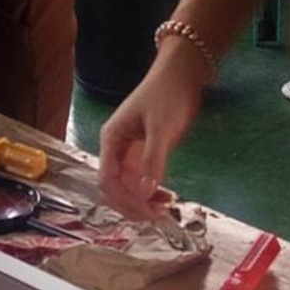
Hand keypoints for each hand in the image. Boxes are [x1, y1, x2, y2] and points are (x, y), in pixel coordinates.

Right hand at [99, 47, 207, 215]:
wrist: (181, 74)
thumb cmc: (167, 95)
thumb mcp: (161, 127)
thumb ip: (152, 160)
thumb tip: (145, 195)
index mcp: (111, 140)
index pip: (107, 180)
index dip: (124, 200)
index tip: (148, 211)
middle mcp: (115, 148)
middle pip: (113, 188)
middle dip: (131, 205)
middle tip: (158, 216)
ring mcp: (129, 152)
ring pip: (126, 187)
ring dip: (140, 202)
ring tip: (164, 209)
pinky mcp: (143, 153)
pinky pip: (140, 180)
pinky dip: (150, 192)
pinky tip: (165, 197)